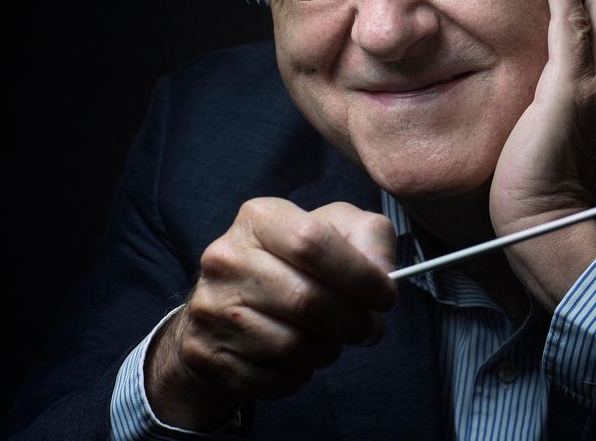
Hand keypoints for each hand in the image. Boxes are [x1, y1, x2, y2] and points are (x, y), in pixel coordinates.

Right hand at [145, 199, 396, 429]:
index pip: (312, 242)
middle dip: (353, 320)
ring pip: (292, 345)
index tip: (386, 295)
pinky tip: (301, 355)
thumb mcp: (337, 229)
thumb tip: (383, 275)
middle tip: (370, 327)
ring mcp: (211, 309)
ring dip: (329, 349)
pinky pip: (274, 377)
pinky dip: (300, 373)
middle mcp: (226, 259)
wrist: (229, 305)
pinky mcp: (208, 355)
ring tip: (333, 338)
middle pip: (306, 300)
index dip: (359, 274)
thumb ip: (370, 239)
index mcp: (259, 218)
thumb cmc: (296, 262)